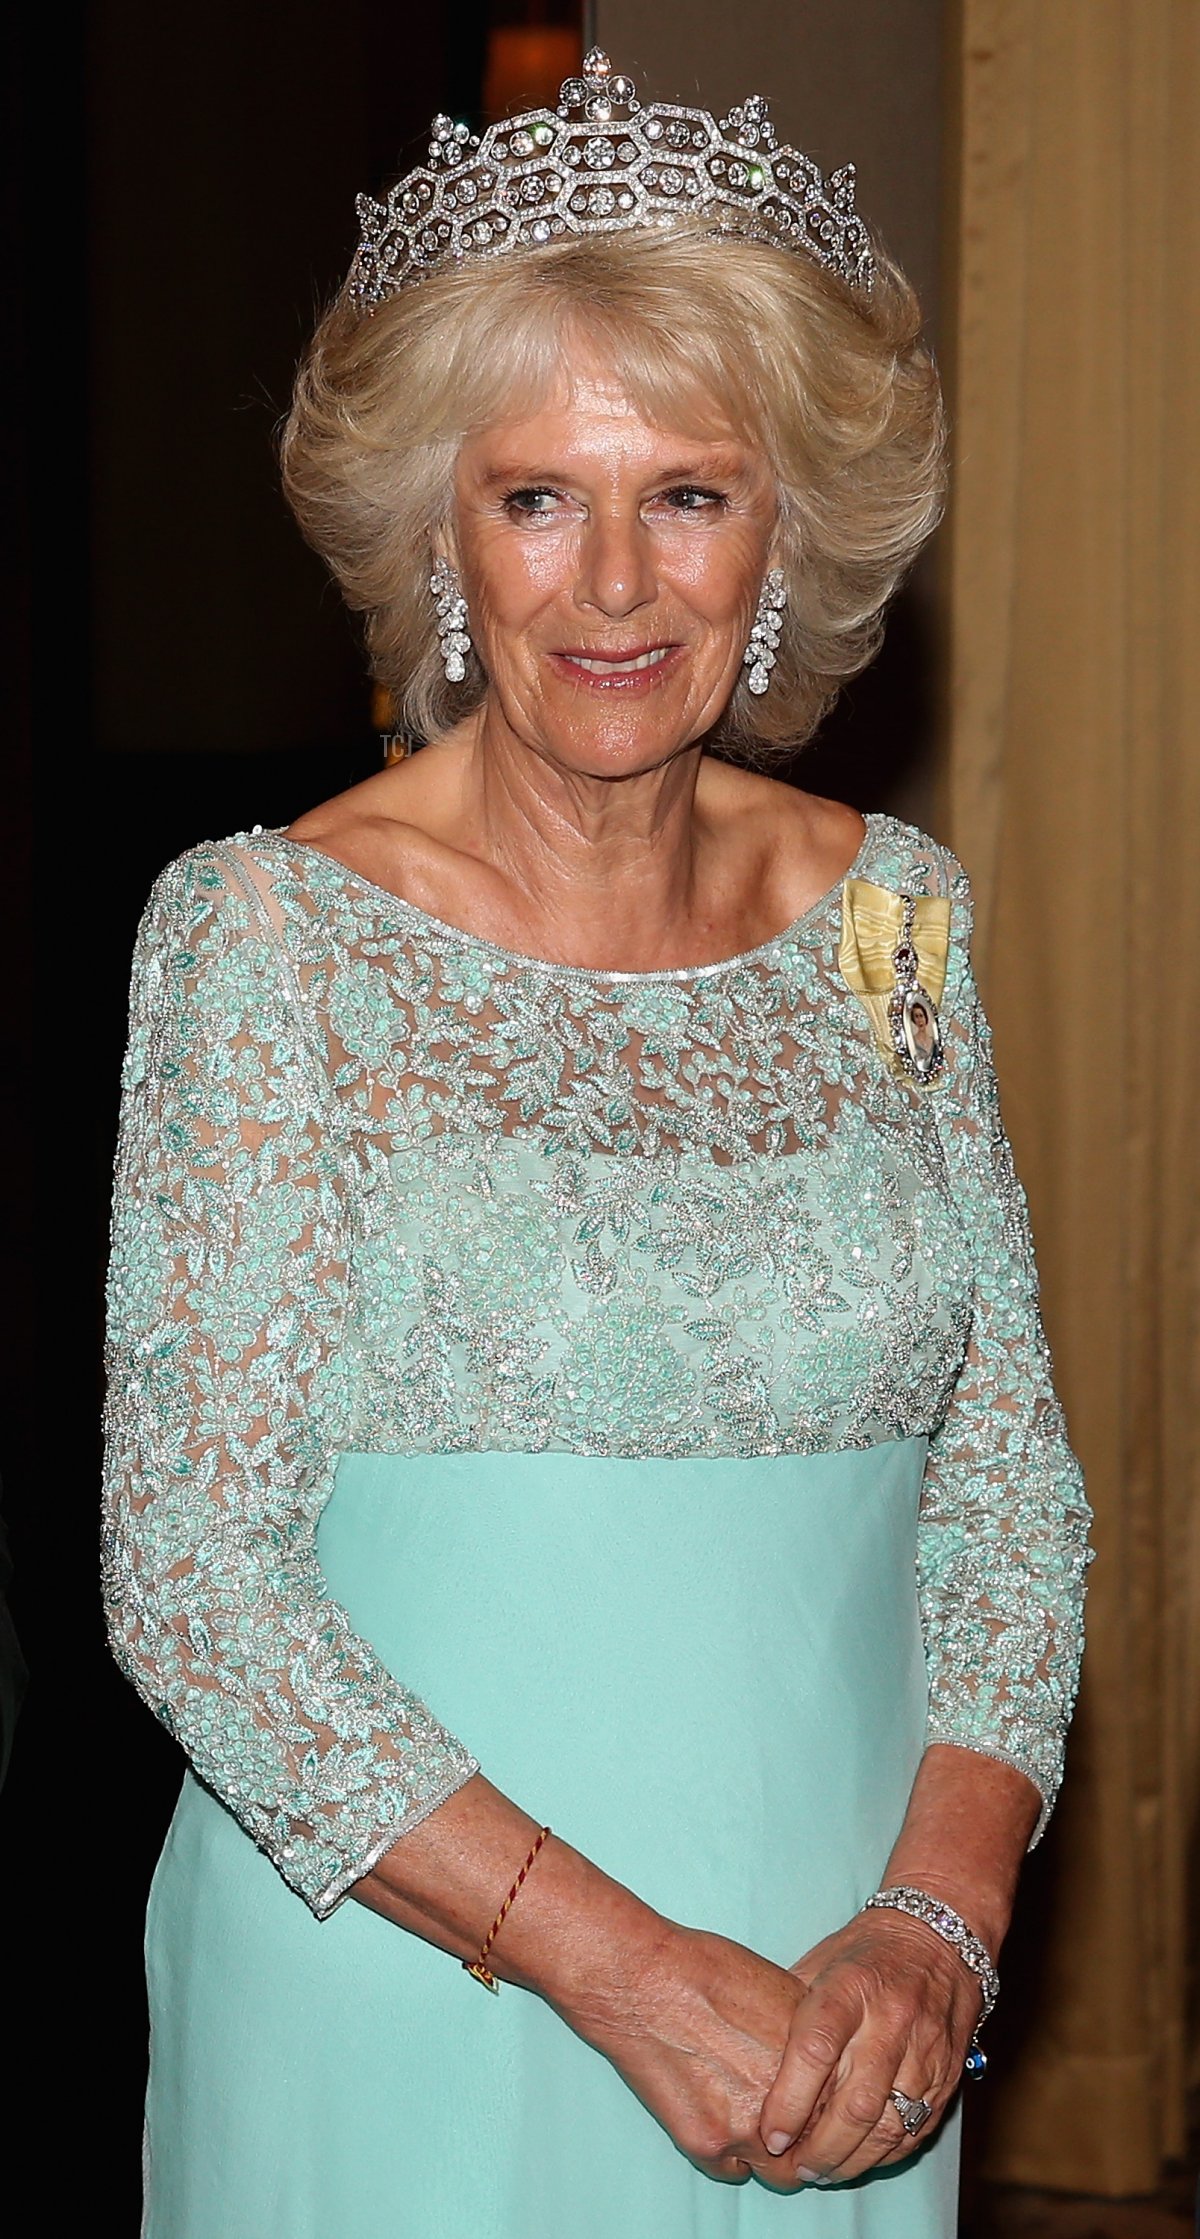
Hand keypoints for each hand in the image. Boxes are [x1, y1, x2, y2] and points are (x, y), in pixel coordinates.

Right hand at [552, 1918, 810, 2186]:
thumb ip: (808, 2039)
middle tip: (793, 2127)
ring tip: (757, 2127)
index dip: (834, 2109)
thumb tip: (822, 2065)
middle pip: (819, 2146)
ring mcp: (750, 2129)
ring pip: (781, 2172)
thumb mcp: (781, 1989)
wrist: (644, 1981)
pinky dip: (730, 2154)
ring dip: (774, 2157)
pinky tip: (719, 2119)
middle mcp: (791, 2101)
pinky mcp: (708, 2145)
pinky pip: (733, 2170)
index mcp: (815, 2060)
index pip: (846, 2109)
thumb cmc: (707, 1970)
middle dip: (809, 2140)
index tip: (821, 2107)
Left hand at [756, 1909, 983, 2182]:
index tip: (771, 2136)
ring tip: (822, 2173)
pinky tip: (860, 2160)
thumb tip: (750, 2064)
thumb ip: (789, 2012)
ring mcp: (925, 2050)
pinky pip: (917, 2129)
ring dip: (852, 2161)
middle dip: (821, 2148)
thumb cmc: (863, 1954)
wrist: (938, 1938)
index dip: (790, 2100)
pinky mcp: (949, 2073)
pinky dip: (886, 2154)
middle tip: (794, 2170)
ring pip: (890, 2126)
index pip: (816, 2050)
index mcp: (850, 1988)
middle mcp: (891, 2020)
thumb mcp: (819, 1965)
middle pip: (856, 2103)